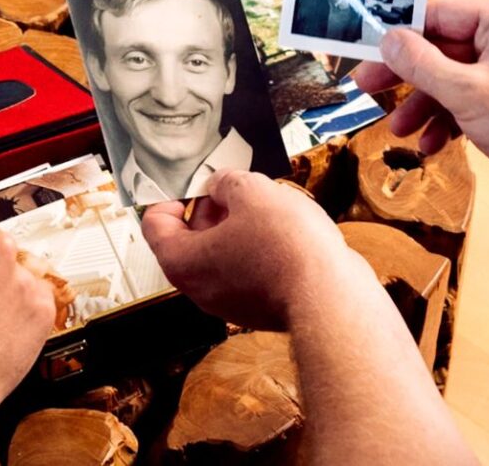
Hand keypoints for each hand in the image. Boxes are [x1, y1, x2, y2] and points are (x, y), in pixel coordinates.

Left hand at [142, 170, 367, 330]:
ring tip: (270, 208)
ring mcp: (232, 301)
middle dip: (212, 208)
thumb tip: (222, 184)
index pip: (155, 225)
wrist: (333, 297)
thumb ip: (228, 182)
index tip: (195, 184)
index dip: (173, 196)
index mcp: (184, 262)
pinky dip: (260, 248)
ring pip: (223, 254)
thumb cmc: (288, 251)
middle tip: (237, 190)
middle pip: (191, 239)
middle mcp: (202, 288)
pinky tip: (288, 233)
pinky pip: (249, 269)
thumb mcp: (252, 192)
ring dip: (240, 227)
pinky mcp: (261, 305)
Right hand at [353, 0, 488, 208]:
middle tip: (368, 88)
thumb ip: (419, 63)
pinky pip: (465, 98)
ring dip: (422, 105)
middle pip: (440, 48)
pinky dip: (445, 119)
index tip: (368, 50)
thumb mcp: (463, 91)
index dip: (401, 35)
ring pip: (449, 78)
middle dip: (406, 76)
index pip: (439, 15)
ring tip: (398, 129)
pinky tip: (430, 143)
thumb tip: (388, 40)